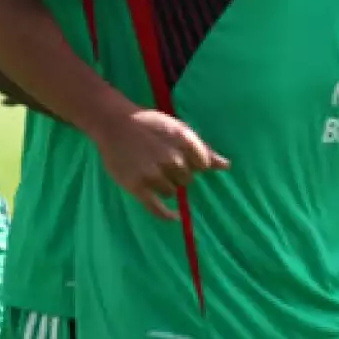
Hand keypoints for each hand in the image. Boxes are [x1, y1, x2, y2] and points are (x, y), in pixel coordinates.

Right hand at [90, 108, 229, 219]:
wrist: (111, 122)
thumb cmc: (147, 123)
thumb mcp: (177, 128)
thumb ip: (202, 148)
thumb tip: (226, 166)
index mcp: (183, 141)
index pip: (203, 164)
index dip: (193, 162)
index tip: (180, 156)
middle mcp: (171, 158)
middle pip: (187, 179)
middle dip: (177, 173)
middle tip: (159, 161)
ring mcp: (153, 173)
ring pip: (171, 192)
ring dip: (165, 186)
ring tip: (149, 171)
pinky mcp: (136, 185)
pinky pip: (156, 208)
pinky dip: (166, 215)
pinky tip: (173, 217)